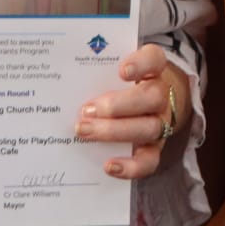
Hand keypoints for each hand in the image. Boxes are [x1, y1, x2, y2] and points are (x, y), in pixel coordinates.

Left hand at [76, 43, 187, 179]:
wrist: (148, 105)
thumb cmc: (122, 84)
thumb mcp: (112, 71)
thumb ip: (96, 71)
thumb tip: (64, 81)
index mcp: (153, 69)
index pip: (154, 59)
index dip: (140, 64)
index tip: (122, 71)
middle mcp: (161, 95)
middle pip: (151, 97)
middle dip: (116, 106)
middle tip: (86, 110)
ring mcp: (160, 122)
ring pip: (149, 128)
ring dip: (114, 132)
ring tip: (85, 132)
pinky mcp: (155, 149)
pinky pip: (149, 161)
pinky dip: (130, 166)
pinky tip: (108, 165)